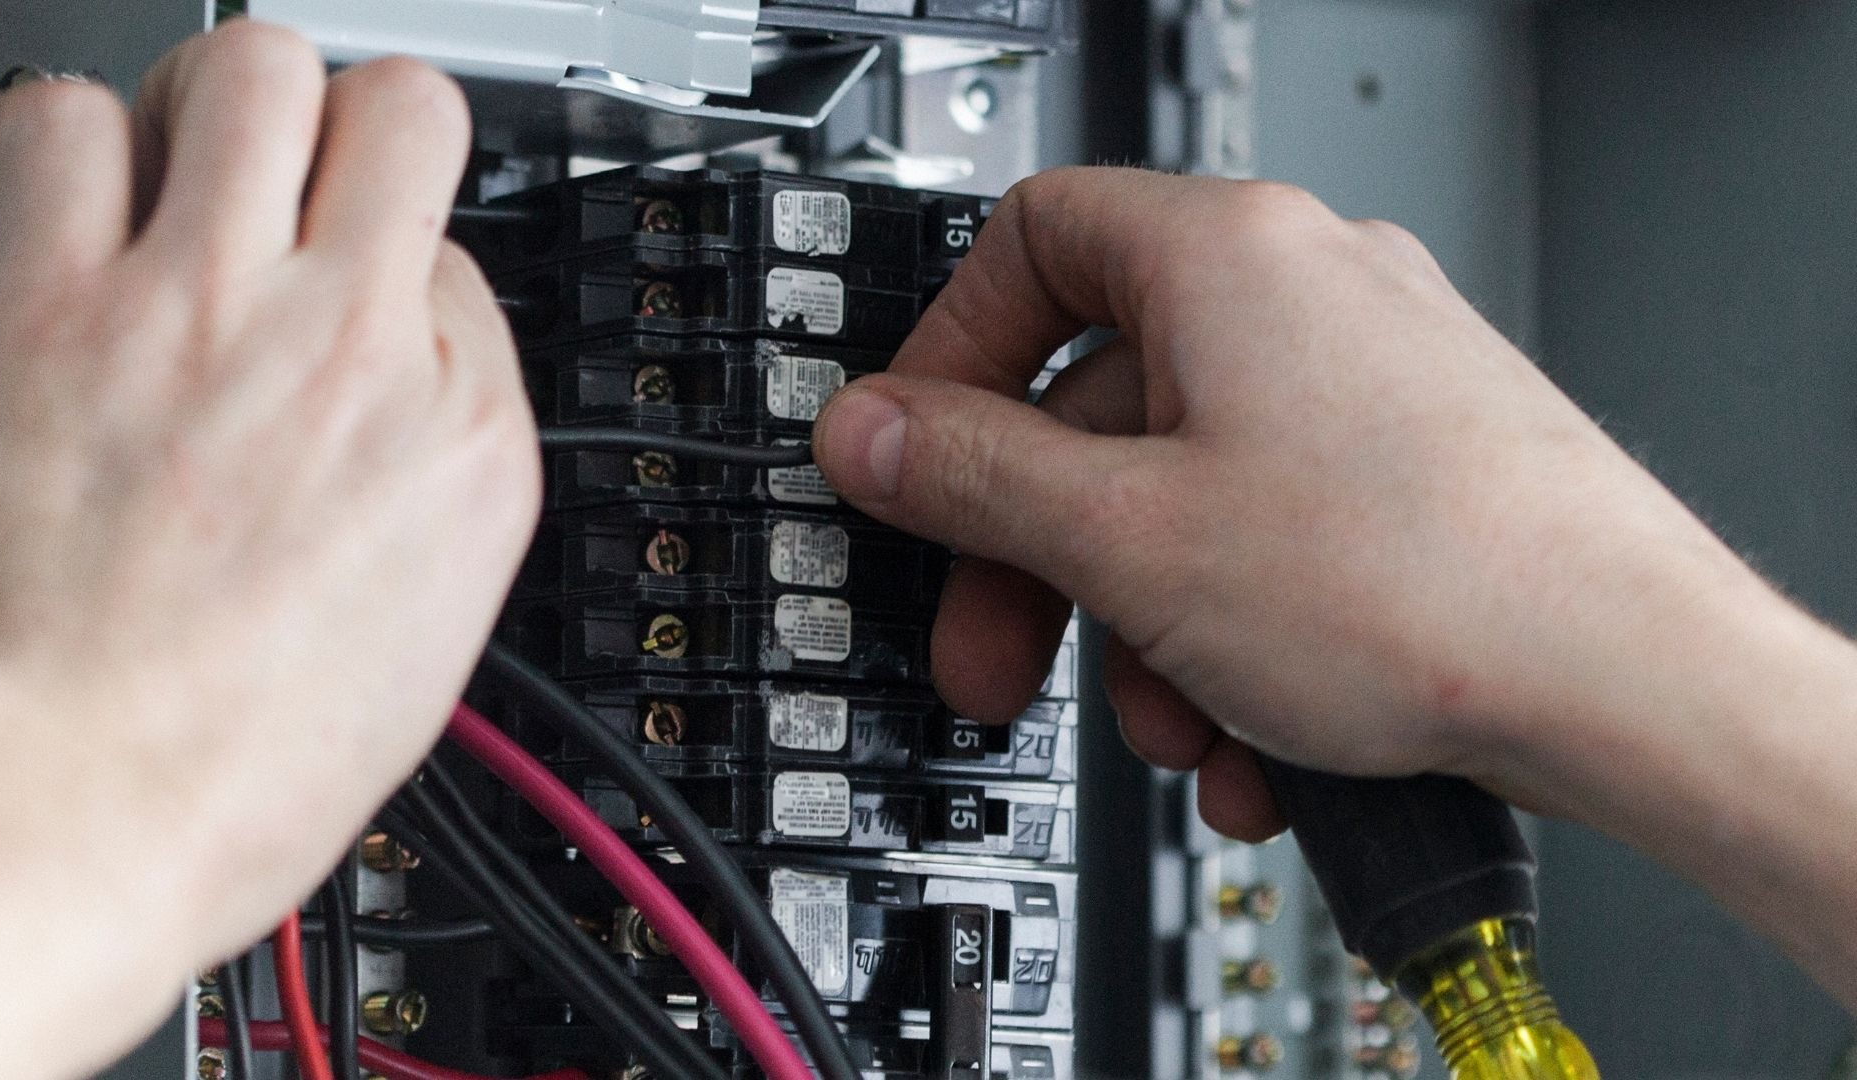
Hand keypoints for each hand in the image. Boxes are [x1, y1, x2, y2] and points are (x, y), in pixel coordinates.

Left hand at [0, 23, 536, 1077]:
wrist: (64, 815)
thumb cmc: (229, 767)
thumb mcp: (426, 639)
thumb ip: (433, 476)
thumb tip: (405, 385)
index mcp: (464, 442)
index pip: (462, 269)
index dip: (401, 282)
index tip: (356, 312)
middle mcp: (354, 348)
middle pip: (398, 110)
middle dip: (348, 128)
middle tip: (293, 184)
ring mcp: (208, 310)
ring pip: (250, 68)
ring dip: (215, 105)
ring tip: (178, 174)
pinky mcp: (53, 303)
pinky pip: (62, 122)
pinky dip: (61, 145)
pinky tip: (63, 214)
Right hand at [814, 168, 1786, 840]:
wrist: (1639, 687)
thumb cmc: (1427, 586)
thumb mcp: (1129, 540)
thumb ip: (970, 477)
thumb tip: (869, 435)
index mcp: (1226, 253)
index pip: (1027, 244)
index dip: (947, 357)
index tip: (914, 461)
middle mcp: (1307, 292)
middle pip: (1099, 401)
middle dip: (1039, 556)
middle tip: (1000, 651)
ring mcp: (1371, 381)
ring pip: (1184, 493)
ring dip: (1145, 627)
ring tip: (1174, 726)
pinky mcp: (1417, 472)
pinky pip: (1271, 537)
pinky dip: (1234, 635)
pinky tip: (1250, 739)